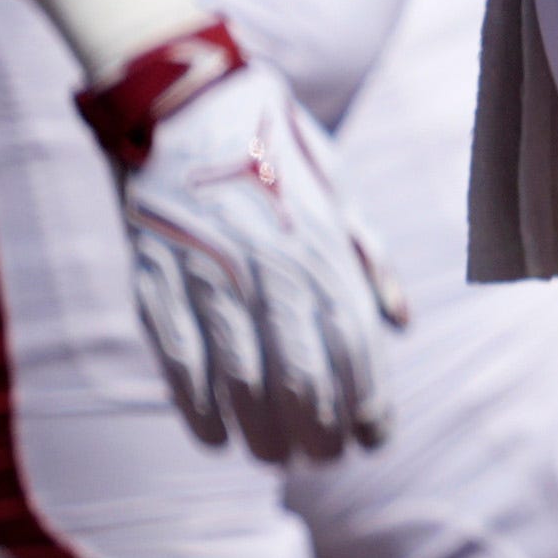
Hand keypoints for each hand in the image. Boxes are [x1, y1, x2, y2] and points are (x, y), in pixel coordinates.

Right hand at [85, 28, 408, 461]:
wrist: (183, 100)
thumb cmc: (272, 145)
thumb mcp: (338, 184)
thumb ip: (369, 256)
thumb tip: (400, 321)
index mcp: (320, 240)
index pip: (355, 338)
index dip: (368, 396)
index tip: (376, 434)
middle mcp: (271, 263)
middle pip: (303, 369)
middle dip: (321, 425)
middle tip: (327, 457)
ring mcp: (210, 274)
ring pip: (243, 375)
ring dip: (263, 429)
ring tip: (277, 457)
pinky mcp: (157, 279)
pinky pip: (180, 358)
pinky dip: (199, 406)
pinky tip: (216, 438)